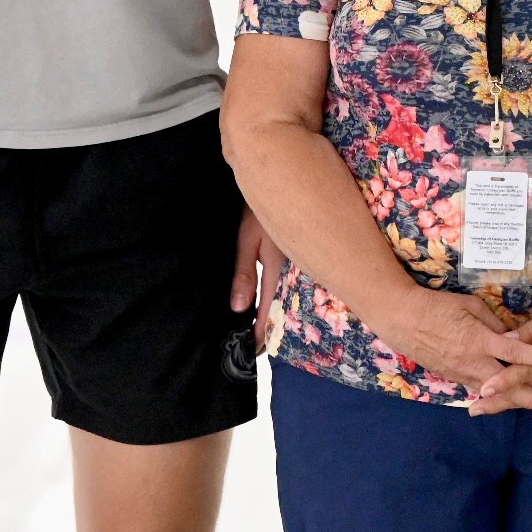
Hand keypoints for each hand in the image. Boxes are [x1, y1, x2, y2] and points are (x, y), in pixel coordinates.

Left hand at [231, 207, 284, 342]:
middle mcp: (289, 270)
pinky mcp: (293, 253)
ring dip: (272, 311)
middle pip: (278, 306)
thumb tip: (238, 309)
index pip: (266, 310)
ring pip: (282, 294)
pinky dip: (275, 294)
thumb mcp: (249, 240)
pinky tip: (269, 297)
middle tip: (255, 348)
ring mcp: (293, 262)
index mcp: (276, 270)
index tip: (251, 353)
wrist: (285, 178)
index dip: (259, 333)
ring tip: (261, 329)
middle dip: (267, 327)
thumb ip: (245, 273)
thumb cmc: (262, 208)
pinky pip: (284, 281)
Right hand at [369, 287, 531, 390]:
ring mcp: (462, 373)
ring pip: (493, 393)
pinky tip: (507, 399)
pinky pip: (479, 389)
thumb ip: (493, 323)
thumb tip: (510, 336)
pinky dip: (495, 395)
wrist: (403, 320)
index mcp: (479, 340)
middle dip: (530, 396)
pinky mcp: (454, 378)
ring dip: (515, 399)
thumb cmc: (437, 306)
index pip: (514, 351)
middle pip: (506, 384)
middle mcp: (473, 362)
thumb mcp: (469, 305)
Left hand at [469, 289, 531, 414]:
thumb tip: (505, 342)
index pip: (523, 372)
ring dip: (509, 398)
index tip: (483, 391)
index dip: (502, 382)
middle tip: (475, 410)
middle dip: (499, 401)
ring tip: (486, 405)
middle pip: (524, 390)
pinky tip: (511, 392)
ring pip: (531, 390)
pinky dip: (523, 391)